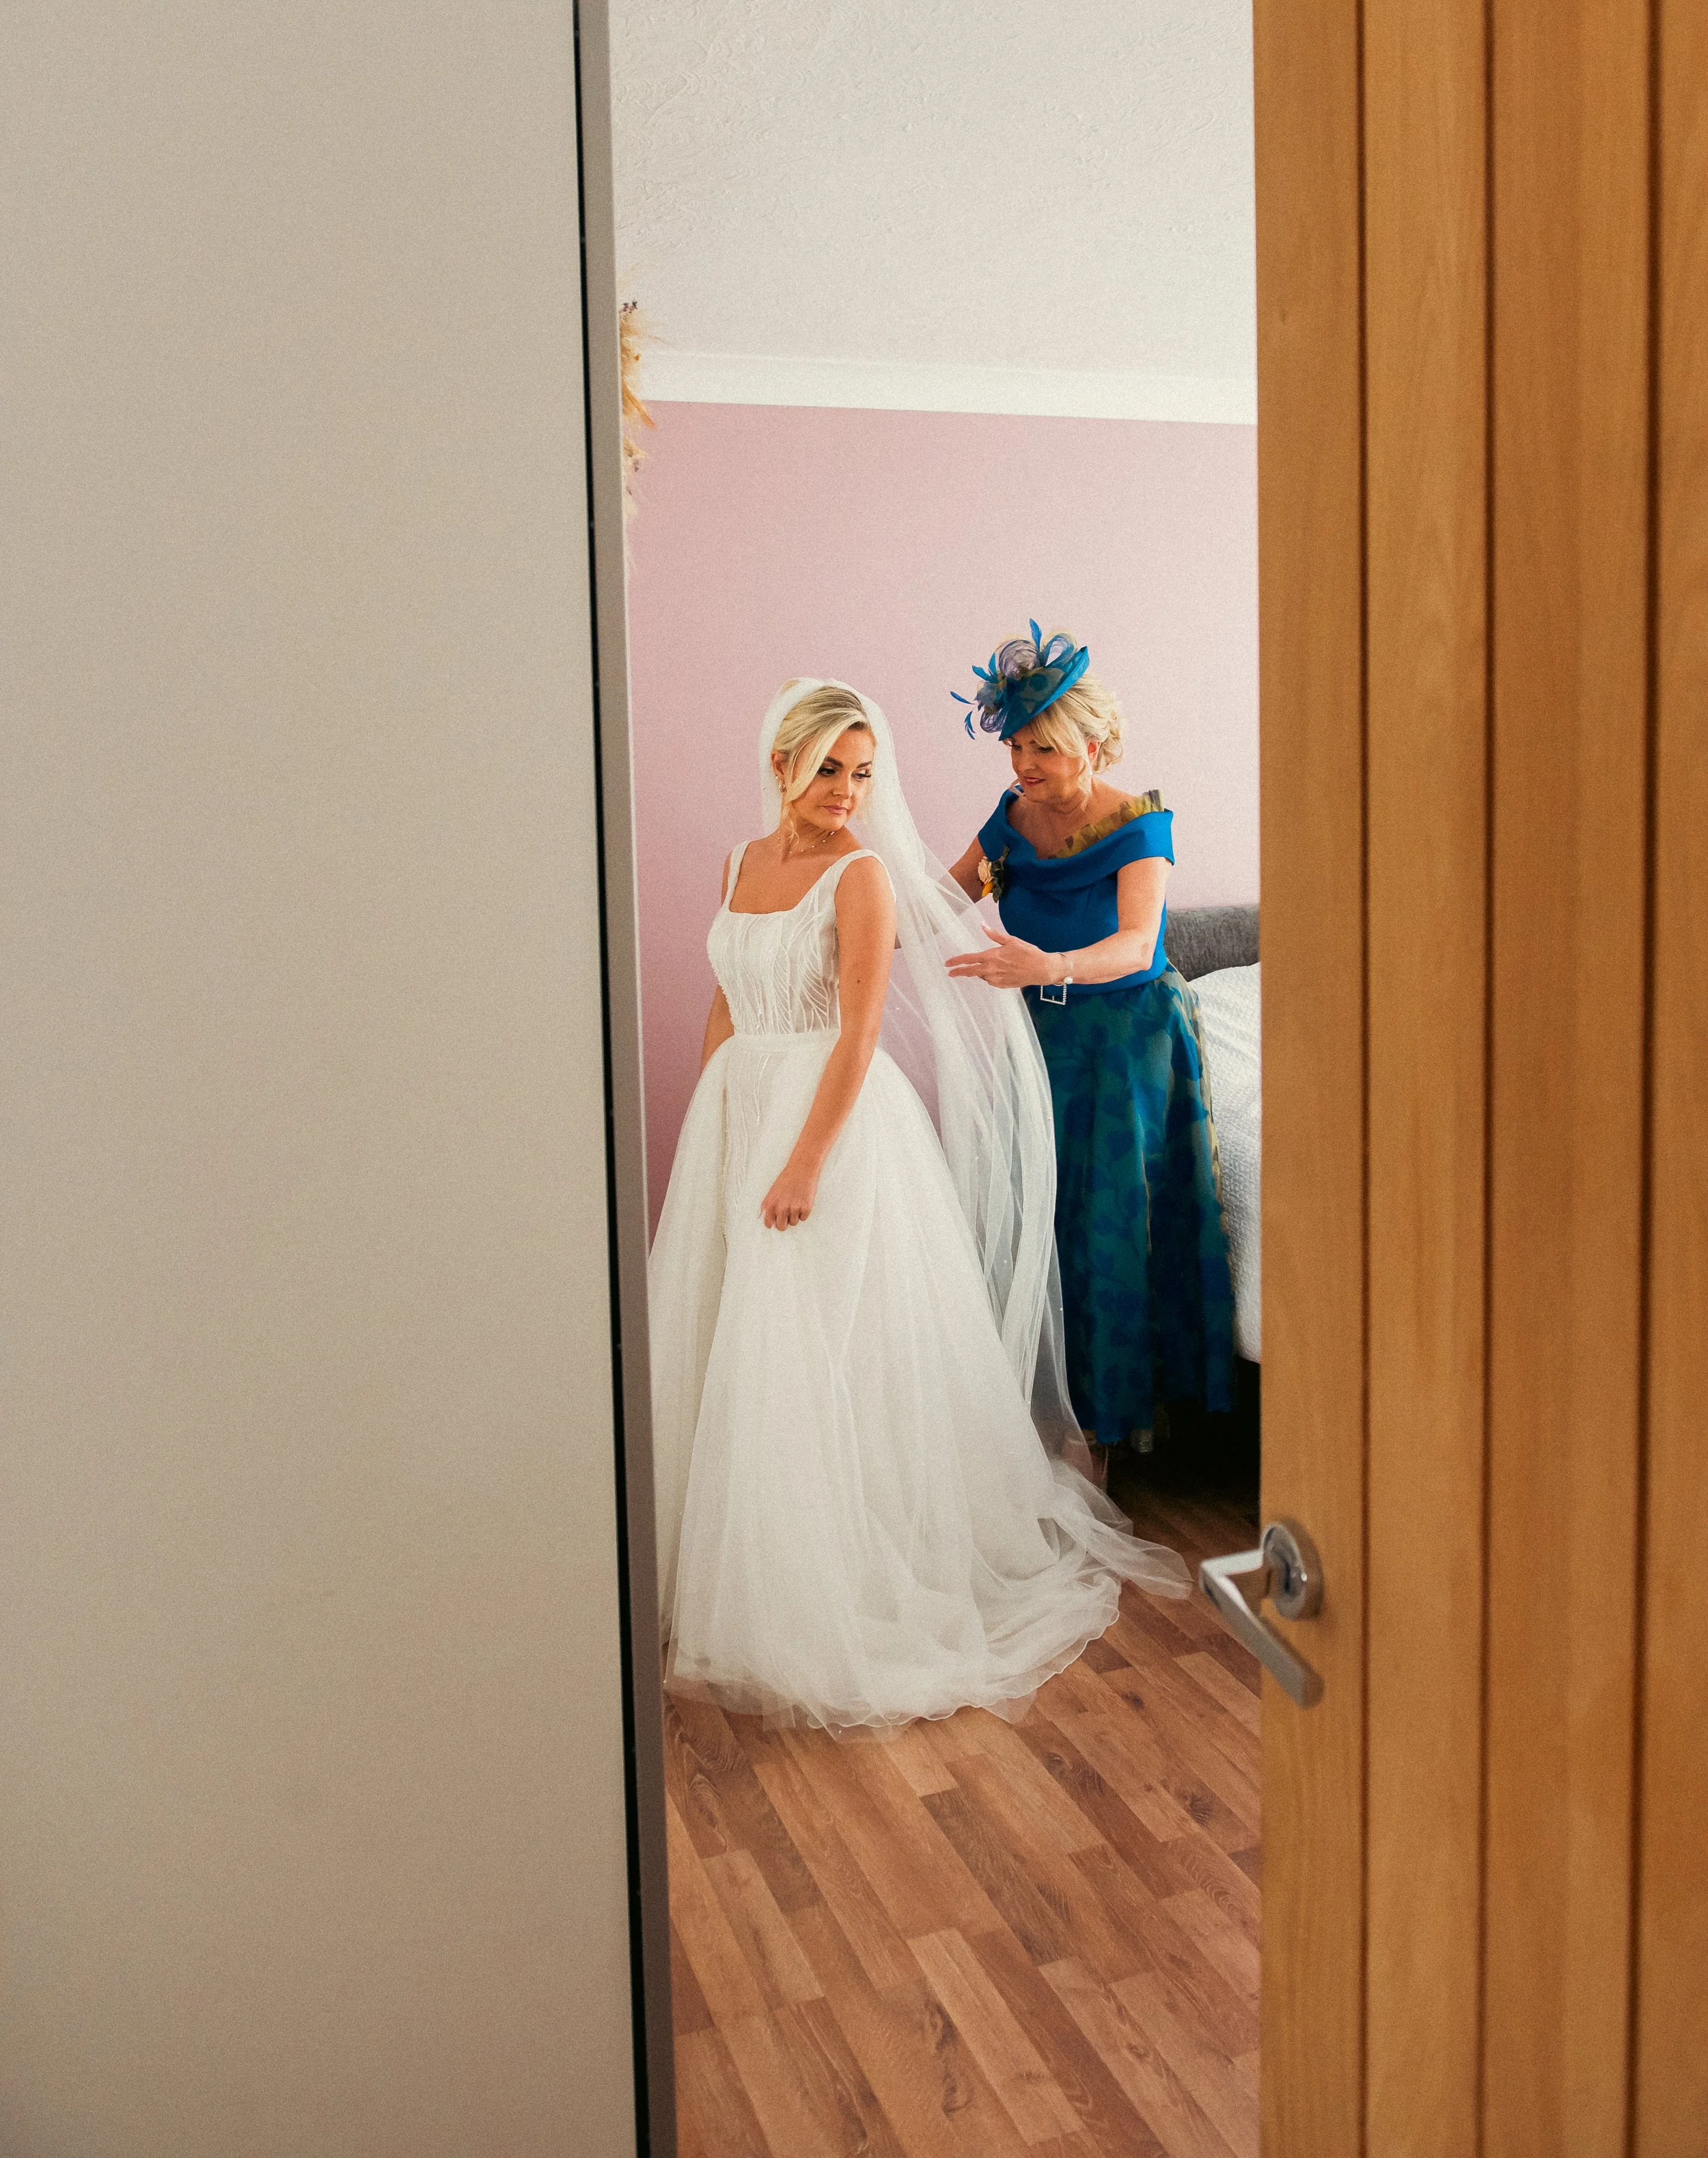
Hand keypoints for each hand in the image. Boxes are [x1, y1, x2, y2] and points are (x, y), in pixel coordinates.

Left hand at [760, 1157, 819, 1229]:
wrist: (802, 1169)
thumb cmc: (786, 1179)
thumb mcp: (772, 1192)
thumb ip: (767, 1206)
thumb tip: (762, 1219)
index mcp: (770, 1204)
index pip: (768, 1224)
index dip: (773, 1222)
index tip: (776, 1220)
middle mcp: (781, 1208)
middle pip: (781, 1227)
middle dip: (784, 1222)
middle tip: (788, 1214)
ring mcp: (793, 1209)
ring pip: (793, 1223)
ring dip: (795, 1215)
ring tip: (796, 1202)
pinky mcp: (805, 1208)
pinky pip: (803, 1218)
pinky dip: (804, 1212)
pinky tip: (802, 1200)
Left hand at [943, 928, 1059, 989]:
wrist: (1041, 969)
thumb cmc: (1028, 953)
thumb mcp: (1011, 940)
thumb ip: (994, 935)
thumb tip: (983, 926)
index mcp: (992, 956)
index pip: (969, 959)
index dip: (957, 961)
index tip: (947, 963)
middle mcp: (992, 969)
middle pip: (970, 971)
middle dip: (959, 972)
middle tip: (950, 973)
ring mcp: (996, 979)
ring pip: (982, 975)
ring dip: (982, 971)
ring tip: (996, 964)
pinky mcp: (1002, 985)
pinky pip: (991, 980)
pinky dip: (991, 975)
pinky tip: (1002, 970)